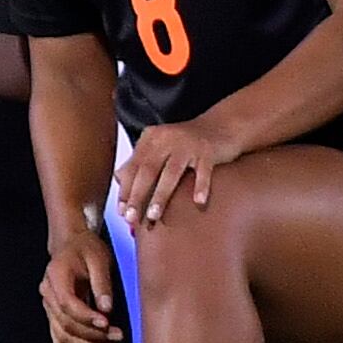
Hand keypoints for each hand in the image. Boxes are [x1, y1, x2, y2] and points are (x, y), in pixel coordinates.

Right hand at [42, 219, 125, 342]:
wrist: (71, 243)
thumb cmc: (85, 249)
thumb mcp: (99, 259)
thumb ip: (102, 284)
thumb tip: (107, 308)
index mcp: (56, 276)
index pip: (68, 304)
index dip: (87, 317)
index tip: (107, 323)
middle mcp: (48, 293)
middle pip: (65, 324)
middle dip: (92, 336)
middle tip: (117, 338)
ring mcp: (49, 306)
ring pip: (62, 335)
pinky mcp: (55, 315)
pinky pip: (59, 338)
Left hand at [114, 118, 229, 227]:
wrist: (223, 125)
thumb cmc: (188, 144)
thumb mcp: (161, 148)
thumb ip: (142, 162)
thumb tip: (119, 183)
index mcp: (151, 139)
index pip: (133, 167)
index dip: (125, 190)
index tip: (120, 212)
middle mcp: (166, 139)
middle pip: (147, 170)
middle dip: (137, 195)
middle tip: (131, 218)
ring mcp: (188, 144)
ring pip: (171, 172)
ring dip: (160, 195)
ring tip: (153, 216)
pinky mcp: (208, 150)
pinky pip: (204, 170)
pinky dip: (201, 186)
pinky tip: (199, 202)